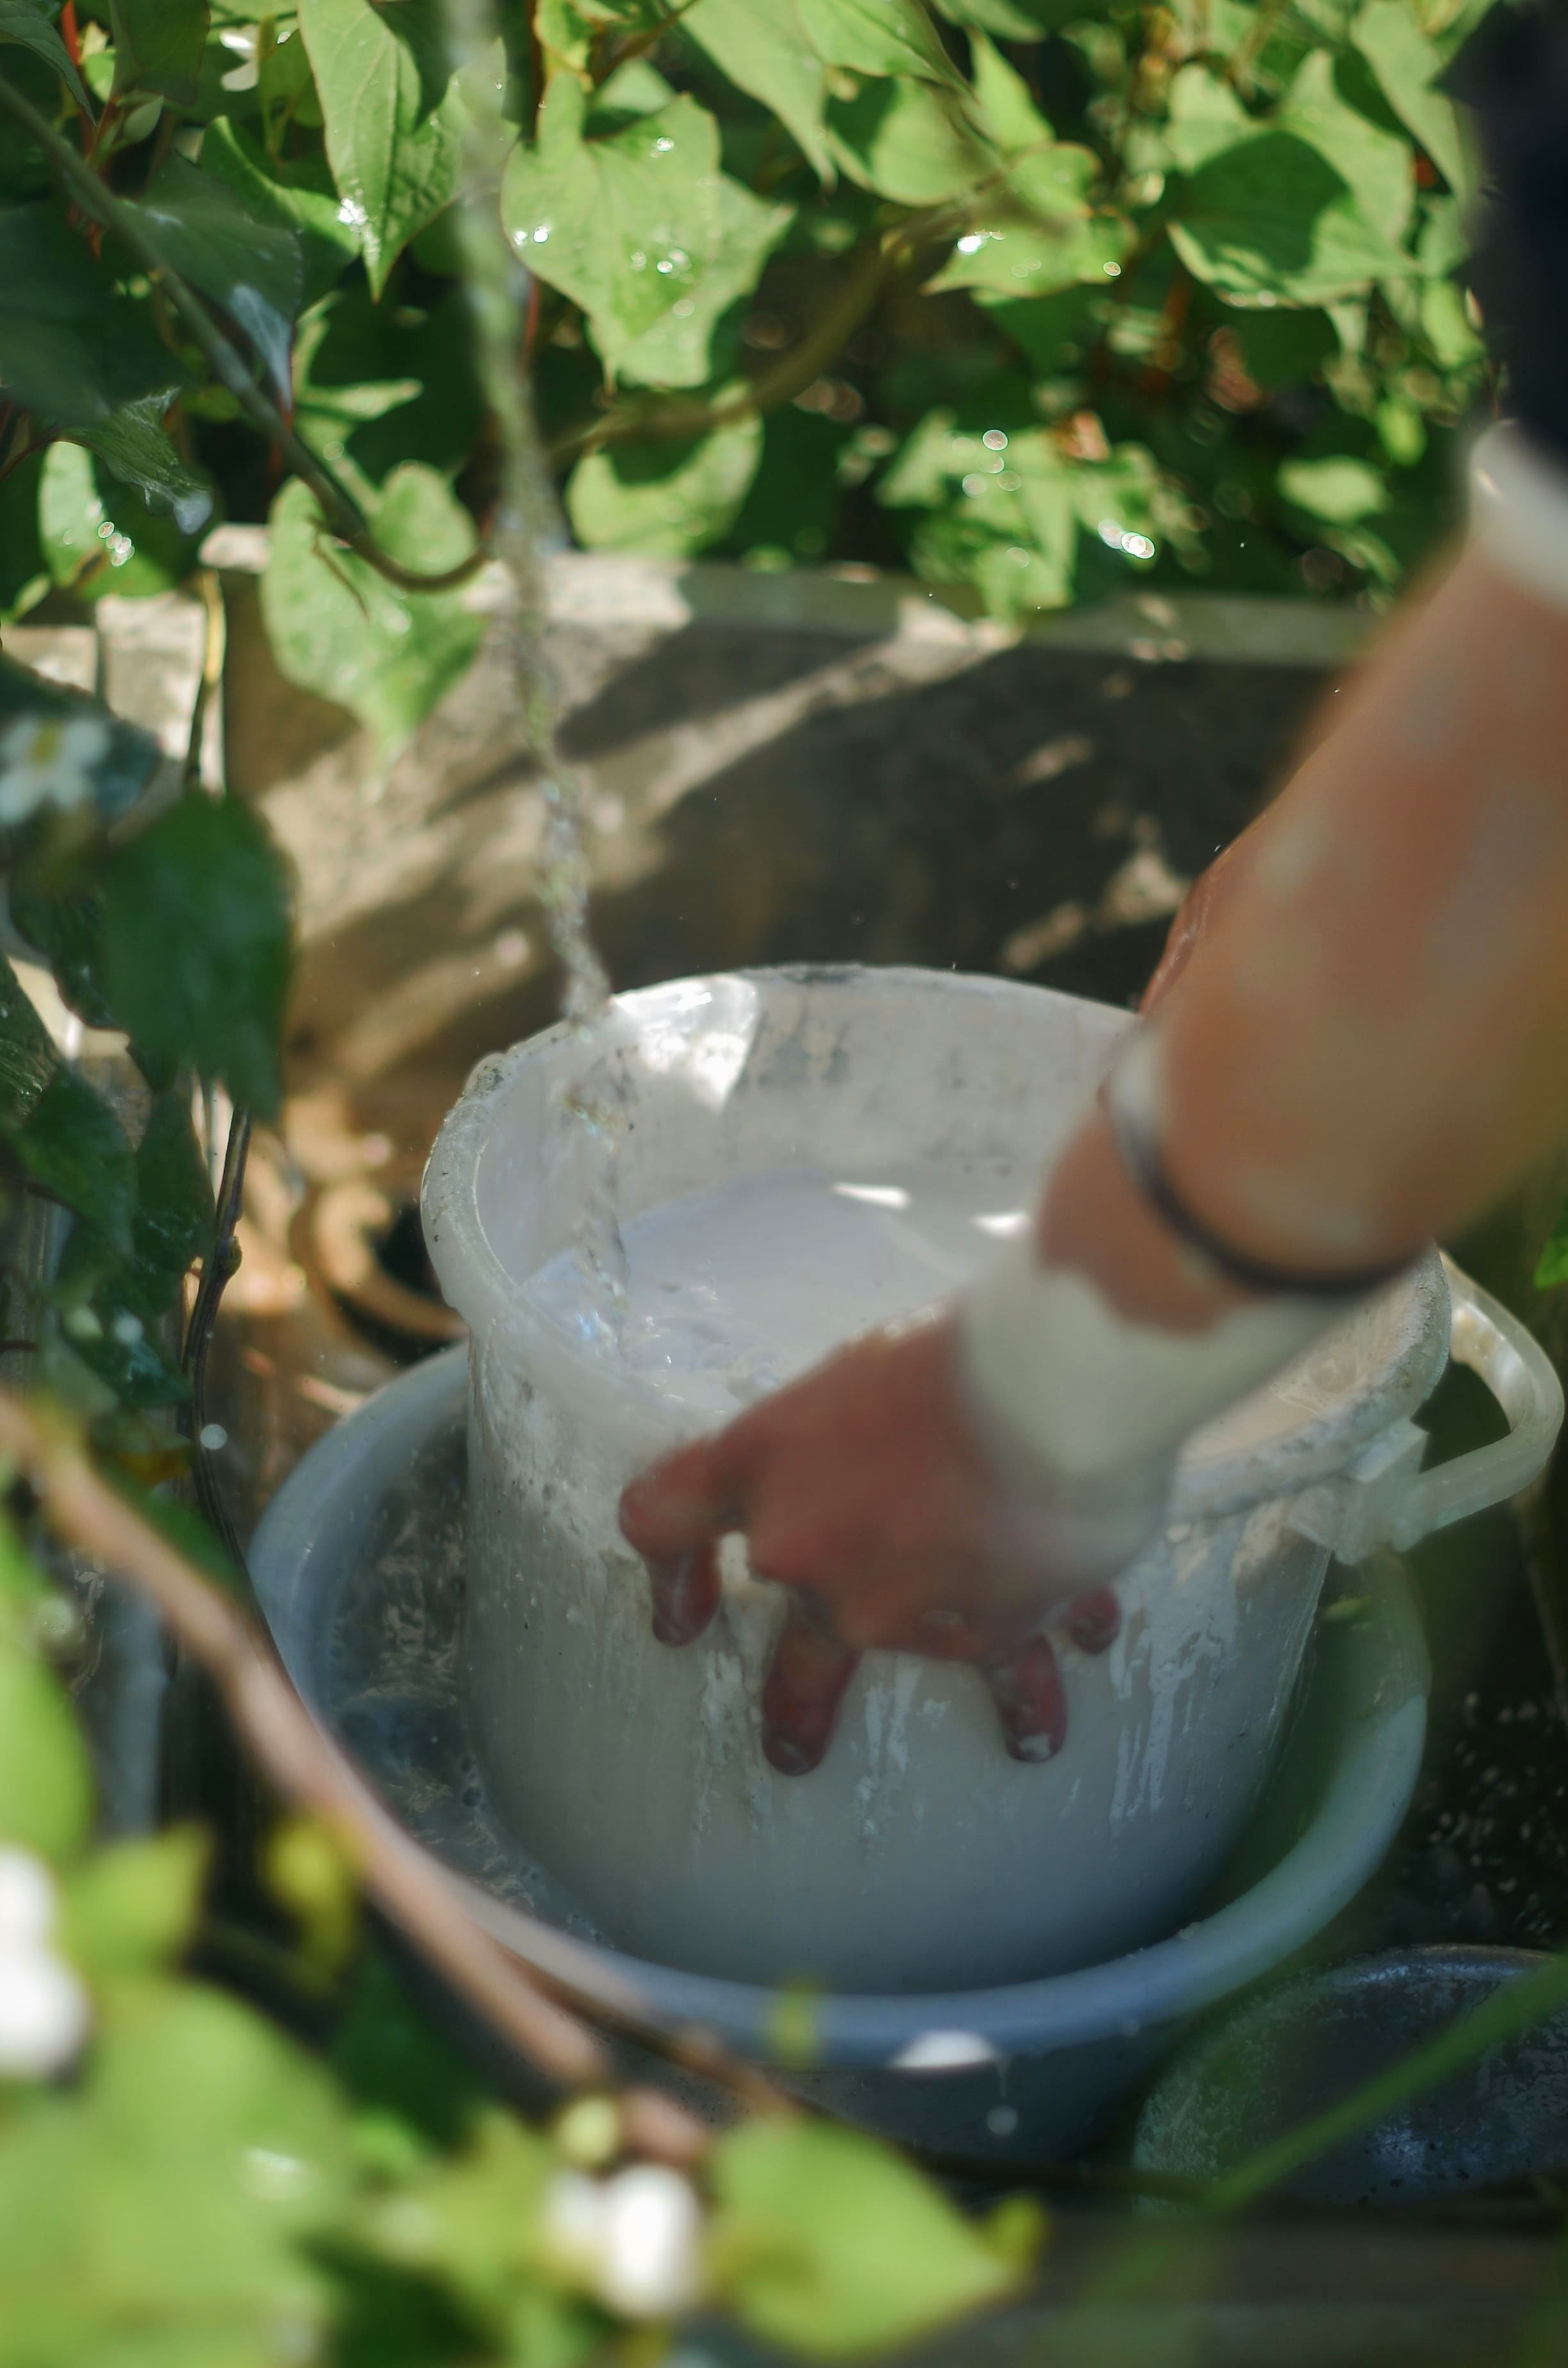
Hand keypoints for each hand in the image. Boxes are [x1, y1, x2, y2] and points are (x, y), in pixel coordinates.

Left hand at [617, 1315, 1122, 1775]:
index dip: (668, 1570)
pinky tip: (1079, 1660)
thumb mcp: (862, 1371)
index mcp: (758, 1465)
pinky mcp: (983, 1632)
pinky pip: (1012, 1660)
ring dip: (953, 1674)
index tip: (680, 1616)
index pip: (663, 1519)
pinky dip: (1043, 1666)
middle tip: (791, 1742)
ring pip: (915, 1653)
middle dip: (795, 1702)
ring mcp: (888, 1607)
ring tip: (1014, 1737)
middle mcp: (806, 1553)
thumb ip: (840, 1436)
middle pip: (790, 1647)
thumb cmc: (957, 1351)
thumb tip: (869, 1461)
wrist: (1053, 1392)